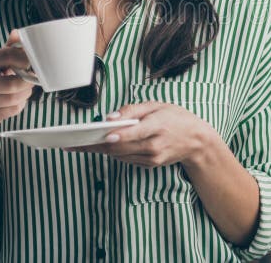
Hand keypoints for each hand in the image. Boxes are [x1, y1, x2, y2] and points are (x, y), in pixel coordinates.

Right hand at [0, 29, 36, 137]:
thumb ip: (7, 50)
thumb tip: (17, 32)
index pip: (6, 56)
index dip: (25, 58)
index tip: (34, 62)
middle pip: (12, 83)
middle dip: (27, 82)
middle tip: (33, 80)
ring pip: (13, 98)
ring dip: (25, 94)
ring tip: (25, 90)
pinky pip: (11, 110)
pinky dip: (19, 105)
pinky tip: (16, 101)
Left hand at [64, 102, 216, 168]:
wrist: (197, 141)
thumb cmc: (176, 118)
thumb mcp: (158, 105)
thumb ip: (133, 110)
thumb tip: (110, 117)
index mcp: (158, 126)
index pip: (134, 133)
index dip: (118, 136)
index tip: (102, 136)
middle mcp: (155, 145)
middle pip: (121, 148)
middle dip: (96, 145)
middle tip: (73, 142)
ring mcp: (152, 158)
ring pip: (120, 156)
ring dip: (99, 150)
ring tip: (78, 144)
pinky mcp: (150, 165)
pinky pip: (126, 159)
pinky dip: (113, 152)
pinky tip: (99, 146)